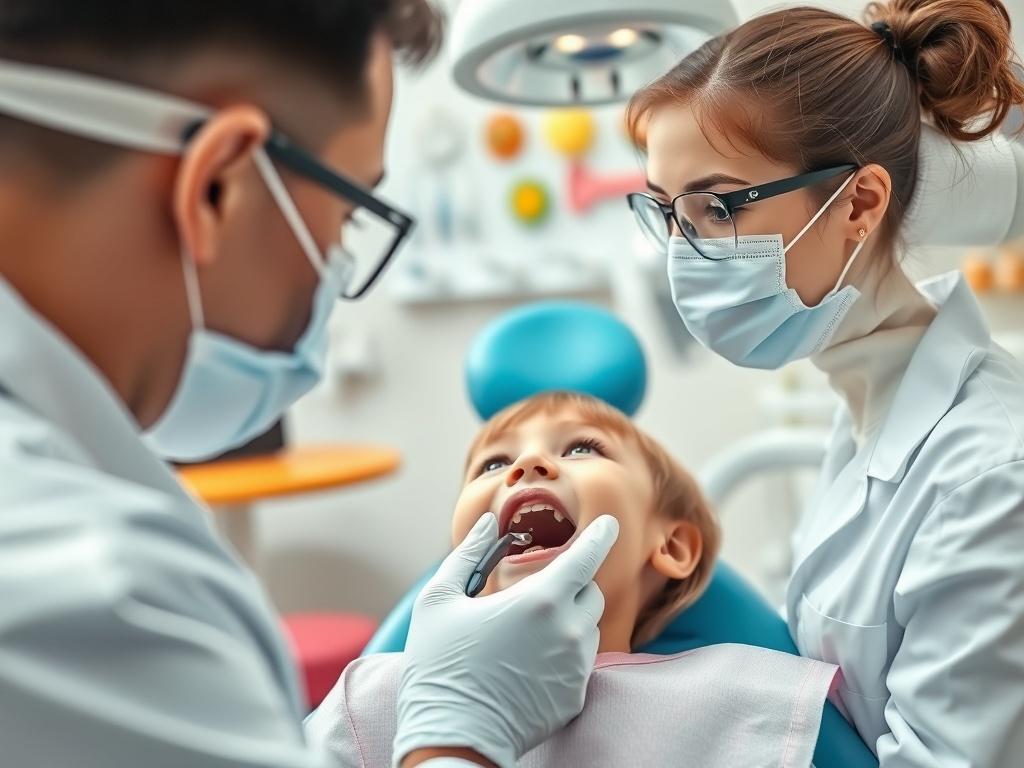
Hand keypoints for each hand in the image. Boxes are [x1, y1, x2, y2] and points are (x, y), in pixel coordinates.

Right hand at [393, 513, 618, 767]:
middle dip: (570, 586)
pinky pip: (579, 664)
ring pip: (587, 629)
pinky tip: (527, 668)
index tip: (610, 523)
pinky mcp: (576, 698)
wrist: (451, 739)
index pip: (587, 557)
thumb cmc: (439, 665)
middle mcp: (569, 632)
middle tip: (533, 598)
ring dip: (567, 623)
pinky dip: (562, 657)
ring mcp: (576, 669)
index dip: (600, 535)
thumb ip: (468, 554)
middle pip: (590, 593)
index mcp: (540, 601)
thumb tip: (486, 524)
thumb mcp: (439, 600)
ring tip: (523, 639)